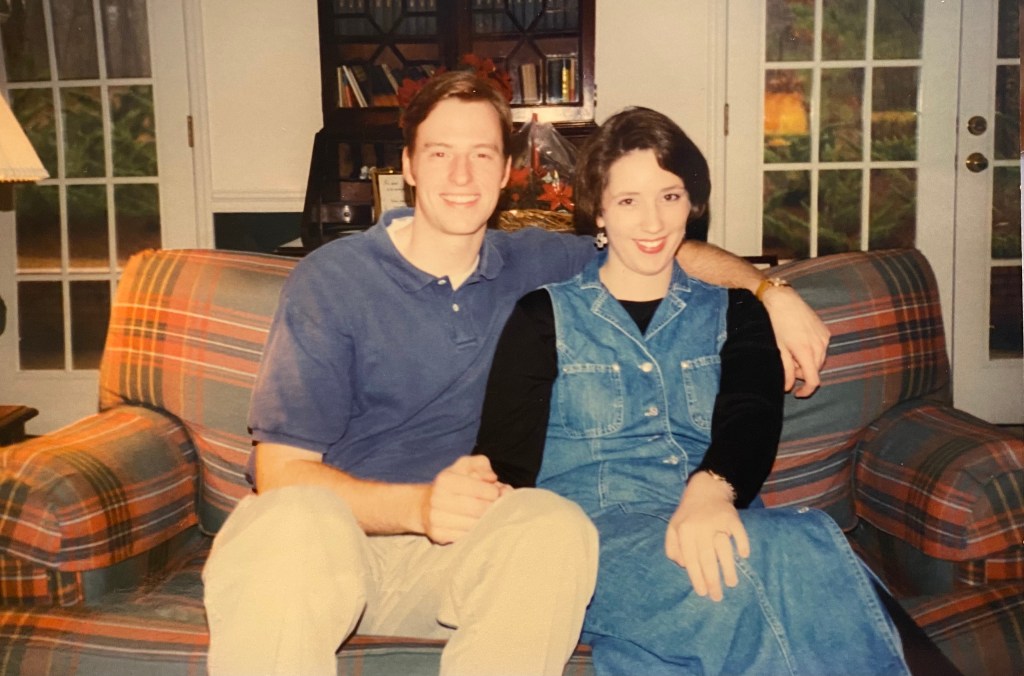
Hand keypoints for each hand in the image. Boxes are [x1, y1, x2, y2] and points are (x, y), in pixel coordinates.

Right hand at [421, 455, 509, 544]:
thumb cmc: (452, 484)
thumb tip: (492, 478)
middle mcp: (437, 498)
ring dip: (486, 521)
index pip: (482, 489)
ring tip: (487, 515)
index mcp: (446, 479)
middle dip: (493, 508)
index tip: (496, 493)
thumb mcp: (465, 466)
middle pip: (480, 509)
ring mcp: (436, 518)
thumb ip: (481, 465)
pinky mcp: (438, 535)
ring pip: (474, 525)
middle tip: (496, 506)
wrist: (424, 505)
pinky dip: (475, 532)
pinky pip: (466, 537)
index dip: (495, 492)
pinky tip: (475, 525)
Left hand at [665, 472, 749, 601]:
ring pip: (723, 548)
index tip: (703, 593)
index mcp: (684, 531)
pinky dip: (742, 543)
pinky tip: (744, 555)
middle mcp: (699, 527)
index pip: (690, 559)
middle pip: (707, 558)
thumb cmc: (688, 515)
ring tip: (732, 584)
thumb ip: (672, 547)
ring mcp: (716, 521)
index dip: (697, 578)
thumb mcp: (673, 528)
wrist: (706, 490)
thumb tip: (683, 566)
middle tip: (717, 597)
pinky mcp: (732, 517)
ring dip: (728, 567)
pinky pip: (739, 532)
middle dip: (712, 580)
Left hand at [760, 285, 829, 396]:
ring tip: (792, 350)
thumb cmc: (777, 323)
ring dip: (807, 361)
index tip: (797, 393)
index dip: (807, 391)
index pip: (814, 380)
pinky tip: (799, 341)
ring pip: (819, 360)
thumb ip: (785, 370)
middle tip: (788, 363)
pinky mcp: (826, 331)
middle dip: (802, 372)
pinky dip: (812, 351)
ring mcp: (824, 338)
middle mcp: (819, 346)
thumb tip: (788, 387)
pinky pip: (821, 348)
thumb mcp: (778, 349)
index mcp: (806, 351)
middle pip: (815, 370)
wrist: (783, 300)